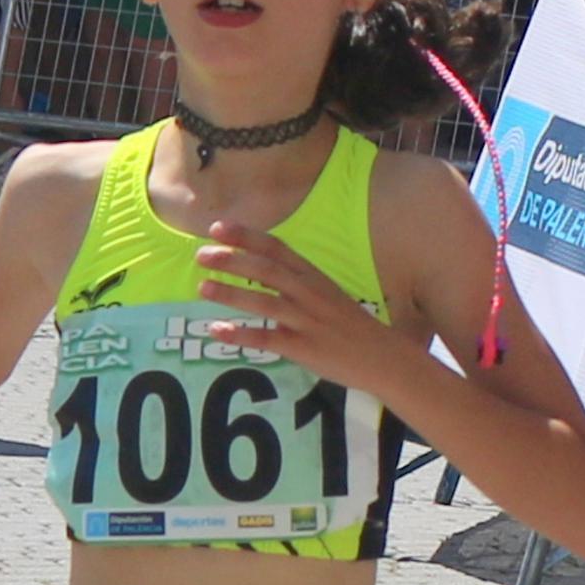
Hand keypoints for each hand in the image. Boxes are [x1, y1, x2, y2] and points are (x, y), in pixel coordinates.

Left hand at [196, 220, 422, 395]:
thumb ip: (297, 282)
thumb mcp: (327, 294)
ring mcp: (306, 321)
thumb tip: (260, 271)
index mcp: (314, 277)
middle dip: (233, 260)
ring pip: (263, 303)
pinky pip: (266, 339)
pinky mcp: (303, 347)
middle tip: (202, 255)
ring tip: (202, 287)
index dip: (246, 237)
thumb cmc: (350, 325)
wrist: (382, 357)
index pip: (276, 249)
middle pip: (266, 271)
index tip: (217, 227)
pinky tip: (217, 330)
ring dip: (231, 294)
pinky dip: (240, 335)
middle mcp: (309, 294)